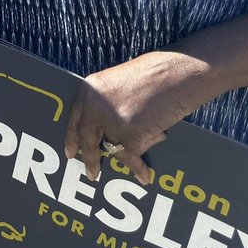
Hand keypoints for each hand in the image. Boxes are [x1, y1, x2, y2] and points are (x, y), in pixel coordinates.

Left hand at [64, 51, 211, 184]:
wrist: (177, 74)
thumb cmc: (155, 75)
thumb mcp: (119, 84)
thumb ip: (107, 104)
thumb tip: (105, 133)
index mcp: (90, 89)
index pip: (75, 119)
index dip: (72, 138)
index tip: (70, 153)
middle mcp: (94, 106)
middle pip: (88, 139)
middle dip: (90, 159)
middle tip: (92, 174)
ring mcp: (110, 122)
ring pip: (115, 149)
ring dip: (130, 158)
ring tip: (141, 170)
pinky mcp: (129, 136)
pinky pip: (134, 154)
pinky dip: (142, 161)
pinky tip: (148, 164)